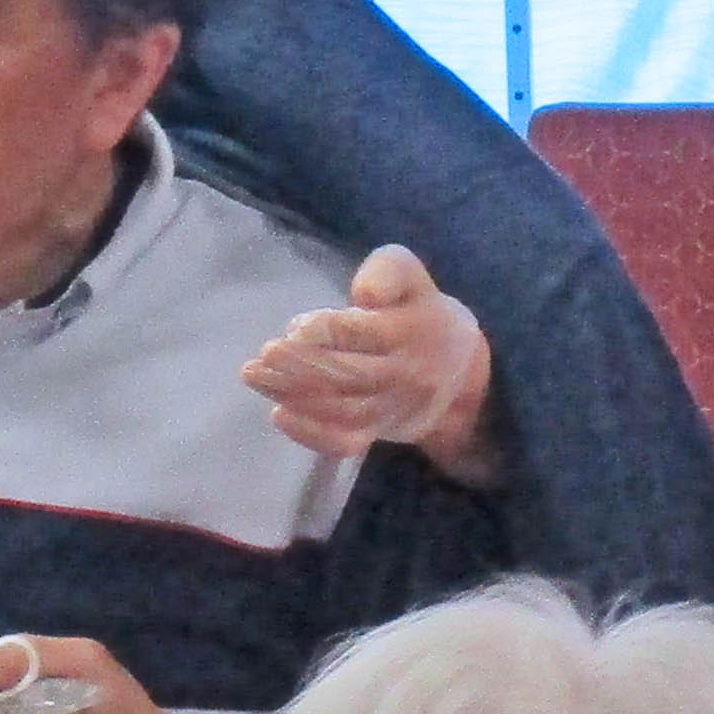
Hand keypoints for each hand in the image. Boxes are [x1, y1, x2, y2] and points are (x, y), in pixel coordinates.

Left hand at [239, 246, 495, 470]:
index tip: (295, 328)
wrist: (459, 371)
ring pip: (341, 409)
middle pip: (348, 375)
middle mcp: (405, 374)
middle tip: (262, 358)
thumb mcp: (409, 276)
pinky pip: (346, 442)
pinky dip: (310, 433)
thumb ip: (388, 271)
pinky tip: (279, 414)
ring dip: (293, 395)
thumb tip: (364, 293)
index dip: (323, 332)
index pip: (362, 334)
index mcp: (412, 330)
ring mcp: (392, 408)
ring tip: (255, 377)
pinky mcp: (380, 432)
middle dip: (299, 367)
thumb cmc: (417, 311)